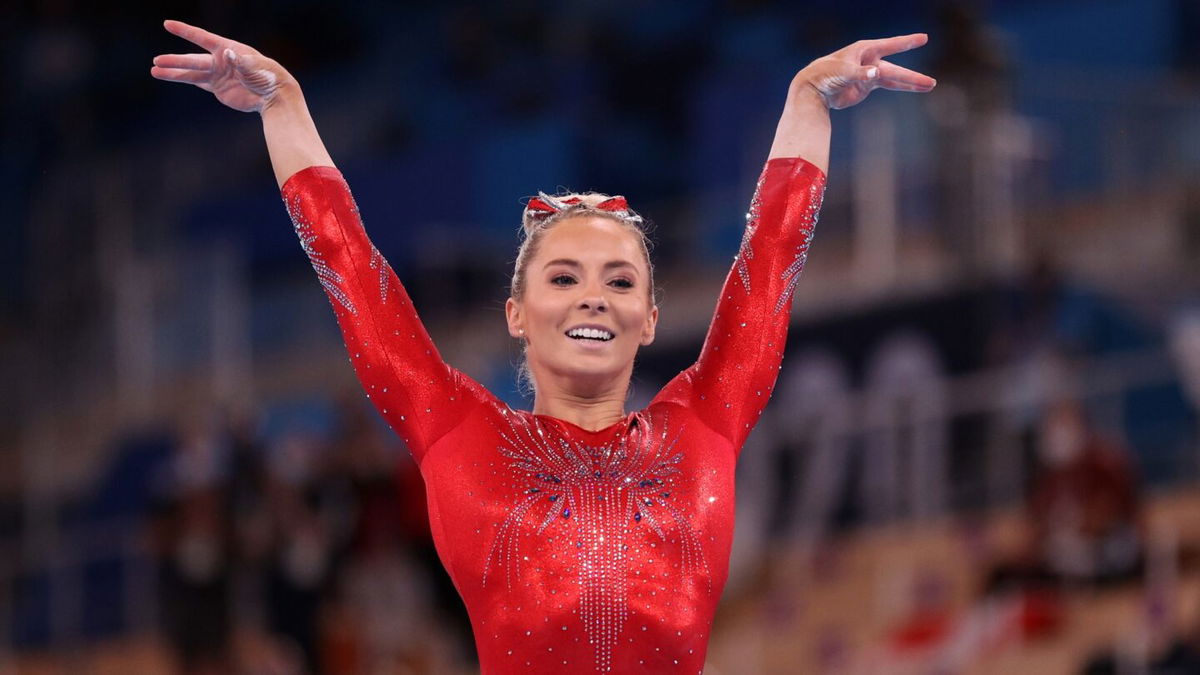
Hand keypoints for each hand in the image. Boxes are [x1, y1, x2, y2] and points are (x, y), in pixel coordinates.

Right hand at [151, 20, 293, 112]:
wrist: (274, 96)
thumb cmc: (268, 76)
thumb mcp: (255, 67)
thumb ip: (240, 60)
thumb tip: (227, 53)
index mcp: (228, 49)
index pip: (202, 37)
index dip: (185, 31)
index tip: (167, 24)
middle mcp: (220, 60)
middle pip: (192, 59)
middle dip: (174, 61)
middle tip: (156, 61)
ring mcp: (218, 74)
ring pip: (191, 72)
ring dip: (173, 73)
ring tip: (154, 71)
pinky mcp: (219, 88)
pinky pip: (198, 82)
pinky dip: (184, 79)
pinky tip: (169, 76)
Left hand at [794, 34, 935, 109]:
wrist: (813, 88)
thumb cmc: (825, 74)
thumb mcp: (843, 72)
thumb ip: (861, 73)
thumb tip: (877, 73)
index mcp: (864, 50)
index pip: (891, 45)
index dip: (907, 42)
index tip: (924, 38)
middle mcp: (870, 60)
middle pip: (896, 69)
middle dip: (913, 76)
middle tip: (932, 82)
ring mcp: (869, 73)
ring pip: (894, 78)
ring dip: (910, 83)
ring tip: (929, 85)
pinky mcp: (866, 86)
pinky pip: (887, 85)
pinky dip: (900, 87)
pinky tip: (914, 88)